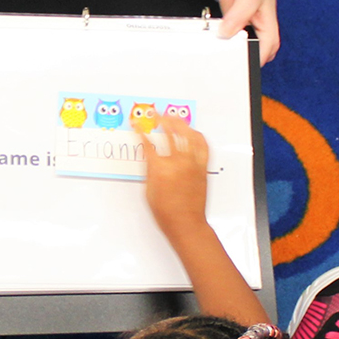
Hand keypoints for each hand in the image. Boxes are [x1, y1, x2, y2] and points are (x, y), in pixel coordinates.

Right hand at [139, 111, 209, 232]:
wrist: (186, 224)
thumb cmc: (166, 213)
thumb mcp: (148, 190)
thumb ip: (150, 169)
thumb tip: (150, 156)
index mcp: (160, 168)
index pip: (147, 143)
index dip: (139, 132)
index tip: (136, 125)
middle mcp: (178, 162)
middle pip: (170, 133)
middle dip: (161, 120)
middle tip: (156, 114)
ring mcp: (192, 163)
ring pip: (188, 135)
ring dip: (180, 123)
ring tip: (174, 117)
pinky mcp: (202, 167)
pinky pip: (203, 146)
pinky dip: (198, 136)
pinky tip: (193, 131)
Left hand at [213, 0, 278, 64]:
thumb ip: (240, 13)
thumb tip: (227, 32)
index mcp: (270, 36)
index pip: (258, 59)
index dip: (242, 62)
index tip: (226, 60)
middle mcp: (257, 40)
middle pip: (243, 60)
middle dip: (228, 59)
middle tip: (213, 54)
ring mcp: (242, 37)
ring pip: (230, 53)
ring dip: (218, 50)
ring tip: (208, 45)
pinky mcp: (229, 32)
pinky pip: (220, 42)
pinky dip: (213, 40)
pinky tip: (206, 37)